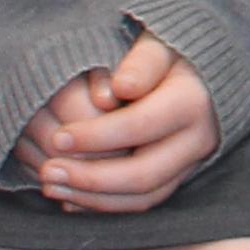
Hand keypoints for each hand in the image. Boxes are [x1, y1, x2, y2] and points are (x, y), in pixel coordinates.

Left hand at [29, 33, 221, 210]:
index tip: (58, 136)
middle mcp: (199, 138)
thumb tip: (122, 87)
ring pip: (143, 197)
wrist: (202, 72)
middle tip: (48, 171)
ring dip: (93, 198)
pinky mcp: (178, 177)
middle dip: (91, 178)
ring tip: (51, 186)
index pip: (140, 126)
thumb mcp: (158, 44)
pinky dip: (105, 205)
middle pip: (143, 174)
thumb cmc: (170, 52)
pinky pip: (142, 202)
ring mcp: (191, 163)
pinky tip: (70, 197)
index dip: (97, 136)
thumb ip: (143, 61)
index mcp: (194, 101)